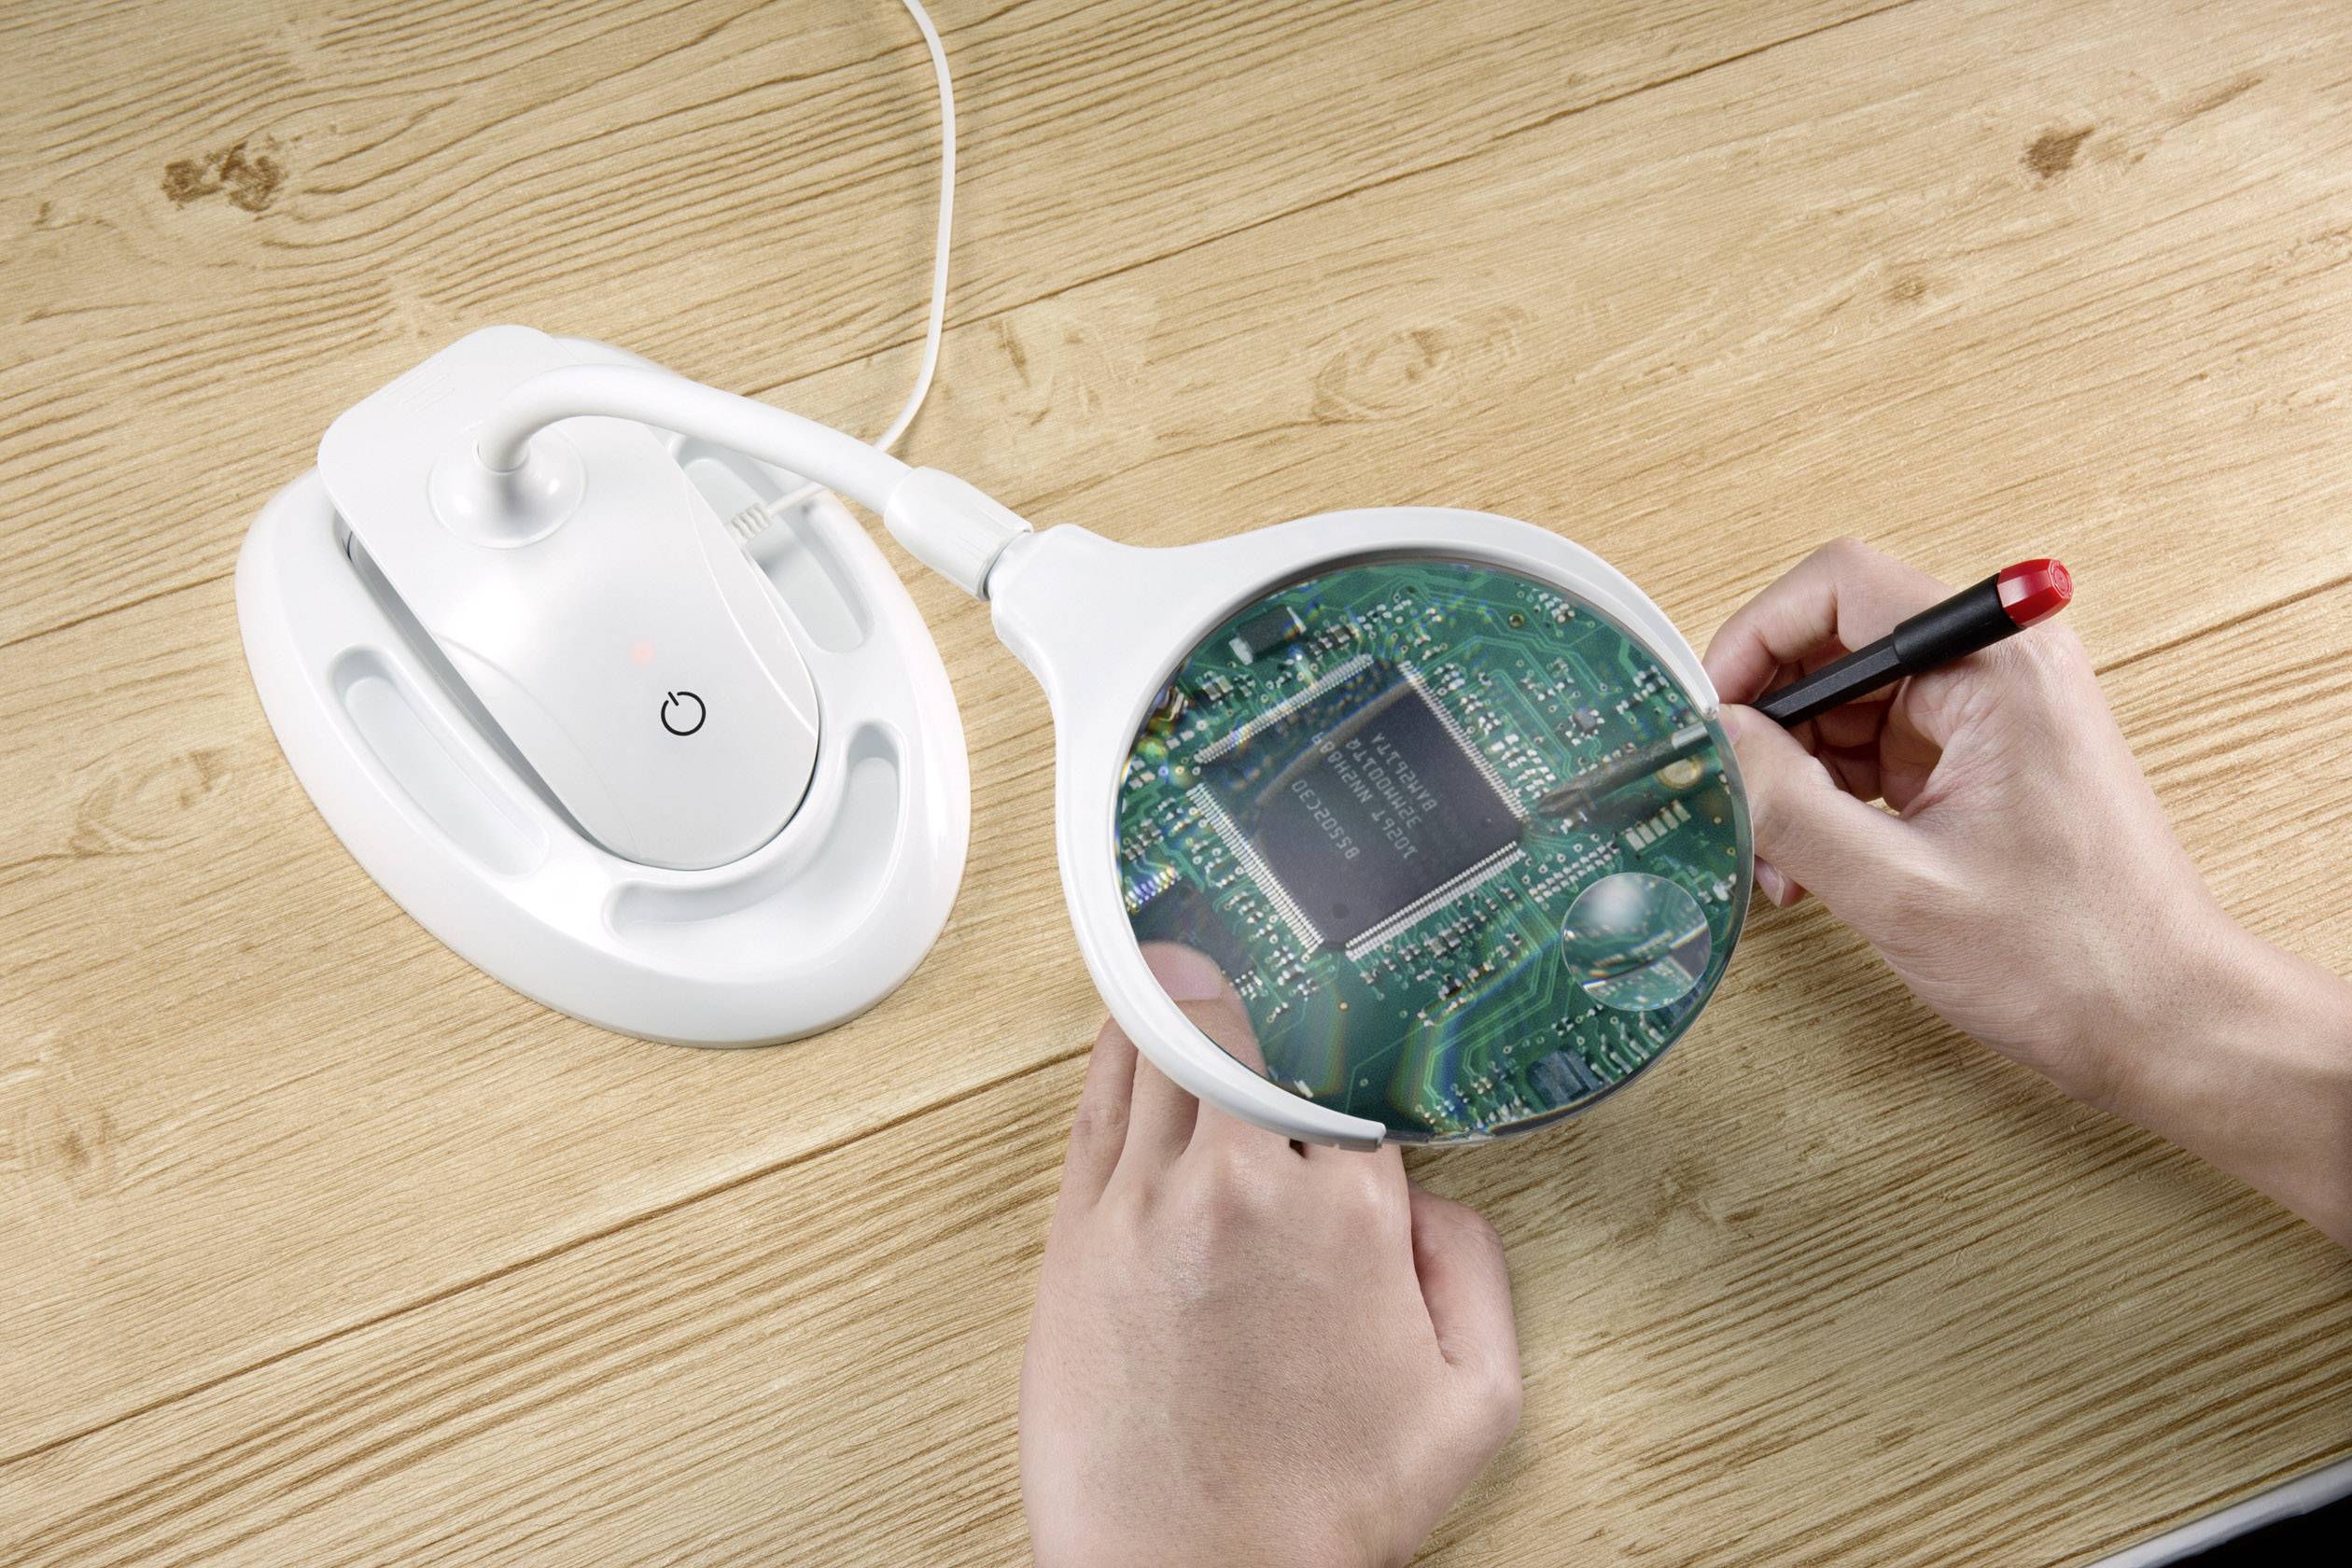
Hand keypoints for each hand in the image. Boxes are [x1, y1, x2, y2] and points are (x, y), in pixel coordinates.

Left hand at [1020, 946, 1521, 1567]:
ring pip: (1163, 1048)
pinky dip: (1116, 1044)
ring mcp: (1150, 1204)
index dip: (1345, 1039)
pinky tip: (1128, 1015)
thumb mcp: (1475, 1404)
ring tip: (1188, 951)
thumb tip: (1431, 1189)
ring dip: (1180, 995)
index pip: (1349, 1077)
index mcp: (1353, 1214)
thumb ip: (1476, 1267)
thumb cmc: (1321, 1510)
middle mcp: (1248, 1186)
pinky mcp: (1079, 1236)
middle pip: (1249, 1034)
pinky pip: (1097, 1101)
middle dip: (1255, 990)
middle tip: (1255, 945)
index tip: (1339, 995)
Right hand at [1705, 539, 2351, 1242]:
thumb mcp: (1897, 886)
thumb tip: (1713, 736)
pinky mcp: (1988, 756)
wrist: (2164, 1019)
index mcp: (1997, 669)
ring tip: (1784, 858)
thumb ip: (1788, 802)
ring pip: (1849, 701)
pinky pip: (1879, 745)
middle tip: (1741, 803)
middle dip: (1774, 725)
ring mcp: (1996, 712)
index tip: (1715, 714)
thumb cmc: (2070, 958)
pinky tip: (1818, 862)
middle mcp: (2002, 668)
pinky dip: (1834, 796)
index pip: (1840, 588)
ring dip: (1799, 772)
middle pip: (1837, 645)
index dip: (1755, 640)